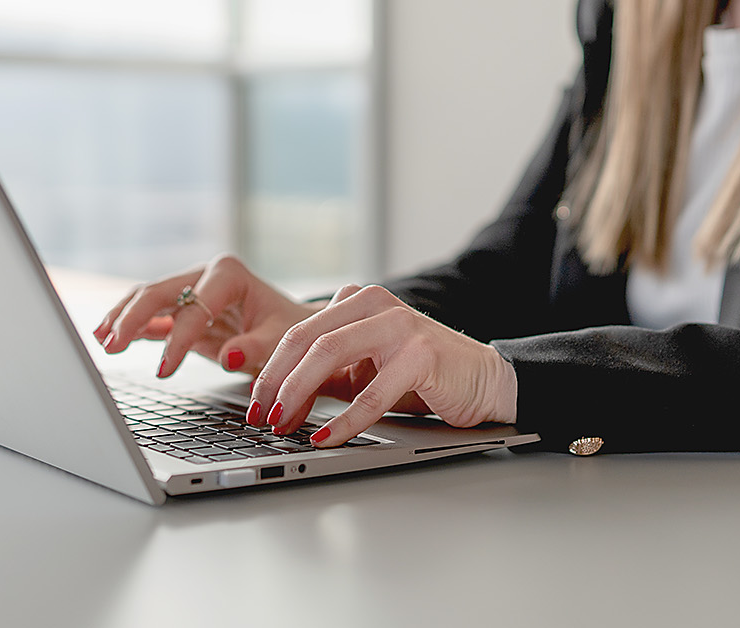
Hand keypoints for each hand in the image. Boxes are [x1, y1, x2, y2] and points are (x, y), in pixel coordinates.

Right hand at [93, 254, 320, 377]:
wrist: (294, 328)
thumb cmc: (291, 330)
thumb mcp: (283, 339)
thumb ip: (257, 347)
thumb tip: (229, 356)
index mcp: (229, 274)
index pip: (194, 307)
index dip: (177, 340)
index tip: (164, 371)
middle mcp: (205, 274)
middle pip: (158, 292)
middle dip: (132, 318)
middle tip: (111, 346)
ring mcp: (190, 289)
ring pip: (147, 298)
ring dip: (122, 318)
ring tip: (101, 341)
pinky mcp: (182, 308)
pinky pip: (151, 314)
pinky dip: (130, 325)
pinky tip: (107, 337)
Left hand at [247, 284, 517, 447]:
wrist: (484, 380)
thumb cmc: (422, 377)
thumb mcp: (366, 369)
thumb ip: (327, 375)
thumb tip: (276, 401)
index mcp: (357, 301)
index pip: (299, 332)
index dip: (270, 370)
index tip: (255, 405)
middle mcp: (375, 303)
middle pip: (306, 339)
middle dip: (276, 382)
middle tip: (261, 416)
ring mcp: (400, 325)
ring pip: (330, 354)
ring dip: (299, 394)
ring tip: (283, 424)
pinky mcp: (421, 354)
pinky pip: (371, 392)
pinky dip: (344, 420)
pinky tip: (326, 438)